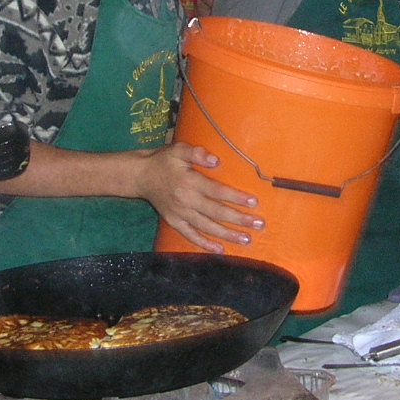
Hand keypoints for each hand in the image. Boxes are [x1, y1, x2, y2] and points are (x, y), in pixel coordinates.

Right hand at [134, 143, 261, 252]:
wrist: (140, 176)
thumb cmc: (164, 161)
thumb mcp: (179, 150)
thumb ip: (197, 153)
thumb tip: (216, 161)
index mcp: (189, 182)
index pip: (217, 192)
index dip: (236, 198)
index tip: (254, 202)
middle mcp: (186, 201)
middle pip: (216, 212)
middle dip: (239, 220)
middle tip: (259, 225)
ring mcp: (180, 214)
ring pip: (207, 227)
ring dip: (227, 235)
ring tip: (246, 240)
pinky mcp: (174, 222)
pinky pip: (191, 236)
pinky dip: (205, 244)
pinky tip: (220, 250)